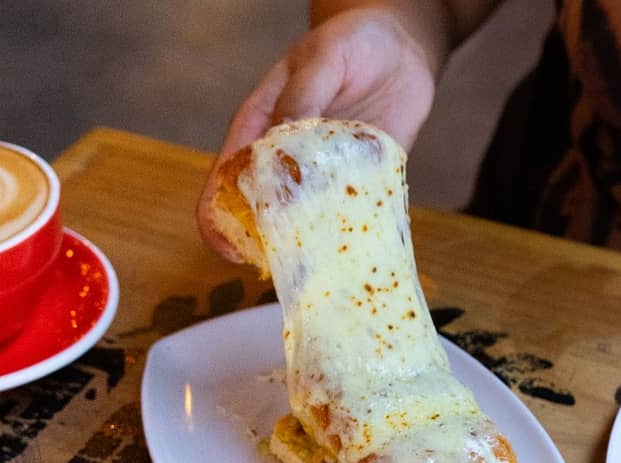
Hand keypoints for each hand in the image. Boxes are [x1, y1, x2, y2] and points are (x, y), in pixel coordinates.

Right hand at [197, 8, 441, 259]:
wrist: (403, 48)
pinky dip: (351, 238)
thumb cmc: (352, 43)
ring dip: (308, 248)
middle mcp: (285, 165)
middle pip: (258, 217)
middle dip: (262, 245)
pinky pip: (350, 221)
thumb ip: (303, 95)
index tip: (228, 248)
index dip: (217, 219)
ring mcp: (322, 182)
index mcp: (259, 132)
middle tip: (280, 262)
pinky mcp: (359, 189)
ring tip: (319, 261)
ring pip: (304, 228)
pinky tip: (357, 249)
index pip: (224, 182)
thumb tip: (283, 134)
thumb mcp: (323, 58)